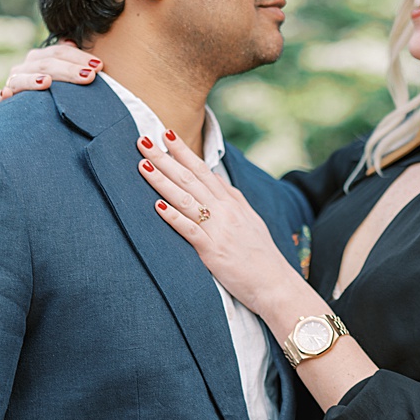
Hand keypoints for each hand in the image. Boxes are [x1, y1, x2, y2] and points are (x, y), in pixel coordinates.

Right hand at [0, 41, 100, 102]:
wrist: (30, 117)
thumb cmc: (55, 96)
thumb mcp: (65, 79)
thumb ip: (69, 61)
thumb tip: (72, 41)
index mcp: (41, 58)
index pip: (60, 51)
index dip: (79, 57)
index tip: (98, 66)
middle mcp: (26, 67)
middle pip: (46, 63)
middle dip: (68, 70)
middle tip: (89, 77)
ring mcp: (13, 82)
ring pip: (23, 77)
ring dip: (34, 80)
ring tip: (47, 82)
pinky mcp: (3, 100)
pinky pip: (1, 96)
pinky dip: (3, 94)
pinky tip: (7, 94)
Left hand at [137, 131, 299, 311]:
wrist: (275, 284)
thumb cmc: (260, 255)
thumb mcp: (249, 219)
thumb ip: (231, 197)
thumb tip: (215, 176)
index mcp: (231, 202)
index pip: (204, 170)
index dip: (184, 152)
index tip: (166, 134)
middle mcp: (224, 211)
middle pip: (190, 178)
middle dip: (166, 158)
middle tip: (143, 140)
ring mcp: (218, 229)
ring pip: (186, 199)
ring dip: (163, 181)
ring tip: (143, 165)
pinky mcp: (212, 250)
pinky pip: (190, 230)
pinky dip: (173, 217)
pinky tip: (157, 205)